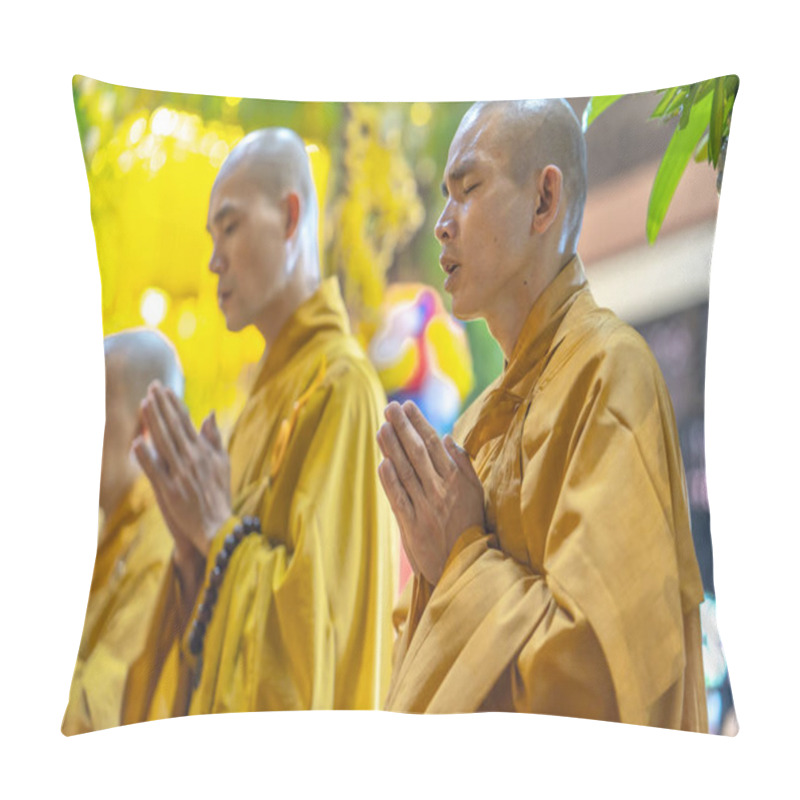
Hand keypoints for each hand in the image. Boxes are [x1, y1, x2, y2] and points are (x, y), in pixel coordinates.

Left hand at [133, 381, 231, 558]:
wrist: (217, 527)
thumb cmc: (219, 494)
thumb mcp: (222, 463)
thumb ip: (214, 438)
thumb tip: (208, 413)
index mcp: (203, 452)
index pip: (186, 422)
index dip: (174, 404)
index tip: (164, 389)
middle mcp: (192, 459)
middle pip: (173, 427)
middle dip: (162, 406)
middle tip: (151, 386)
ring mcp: (180, 474)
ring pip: (164, 443)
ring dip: (153, 422)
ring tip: (144, 403)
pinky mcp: (170, 491)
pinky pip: (155, 471)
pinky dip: (146, 457)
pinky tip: (136, 442)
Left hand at [377, 400, 483, 584]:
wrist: (465, 564)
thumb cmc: (471, 525)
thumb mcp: (476, 493)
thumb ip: (463, 465)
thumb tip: (448, 438)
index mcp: (456, 480)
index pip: (434, 445)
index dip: (419, 424)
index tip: (407, 406)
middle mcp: (440, 491)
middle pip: (417, 453)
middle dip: (403, 428)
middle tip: (389, 408)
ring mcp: (425, 507)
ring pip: (406, 471)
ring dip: (392, 448)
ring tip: (381, 427)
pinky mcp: (412, 526)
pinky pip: (399, 498)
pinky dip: (390, 480)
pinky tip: (382, 462)